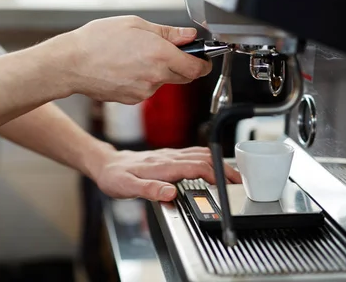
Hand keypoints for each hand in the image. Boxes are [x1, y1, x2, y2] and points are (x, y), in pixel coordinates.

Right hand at [50, 16, 211, 103]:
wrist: (71, 64)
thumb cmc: (97, 40)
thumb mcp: (135, 24)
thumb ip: (167, 32)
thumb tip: (189, 35)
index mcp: (160, 54)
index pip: (197, 67)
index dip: (203, 62)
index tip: (202, 57)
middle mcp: (155, 76)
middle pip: (185, 77)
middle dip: (183, 65)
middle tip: (168, 52)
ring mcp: (144, 91)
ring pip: (163, 82)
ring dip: (158, 71)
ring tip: (135, 56)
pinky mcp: (133, 100)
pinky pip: (147, 89)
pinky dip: (143, 79)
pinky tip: (125, 68)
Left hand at [93, 147, 241, 201]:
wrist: (106, 164)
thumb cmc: (114, 177)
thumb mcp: (127, 187)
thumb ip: (149, 189)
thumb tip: (170, 193)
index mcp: (162, 166)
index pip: (196, 167)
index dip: (215, 174)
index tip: (228, 185)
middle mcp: (167, 158)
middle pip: (203, 157)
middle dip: (224, 168)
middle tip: (240, 181)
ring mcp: (168, 155)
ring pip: (200, 153)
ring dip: (219, 162)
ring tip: (232, 175)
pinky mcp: (167, 156)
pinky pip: (192, 154)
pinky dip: (208, 159)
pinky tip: (212, 165)